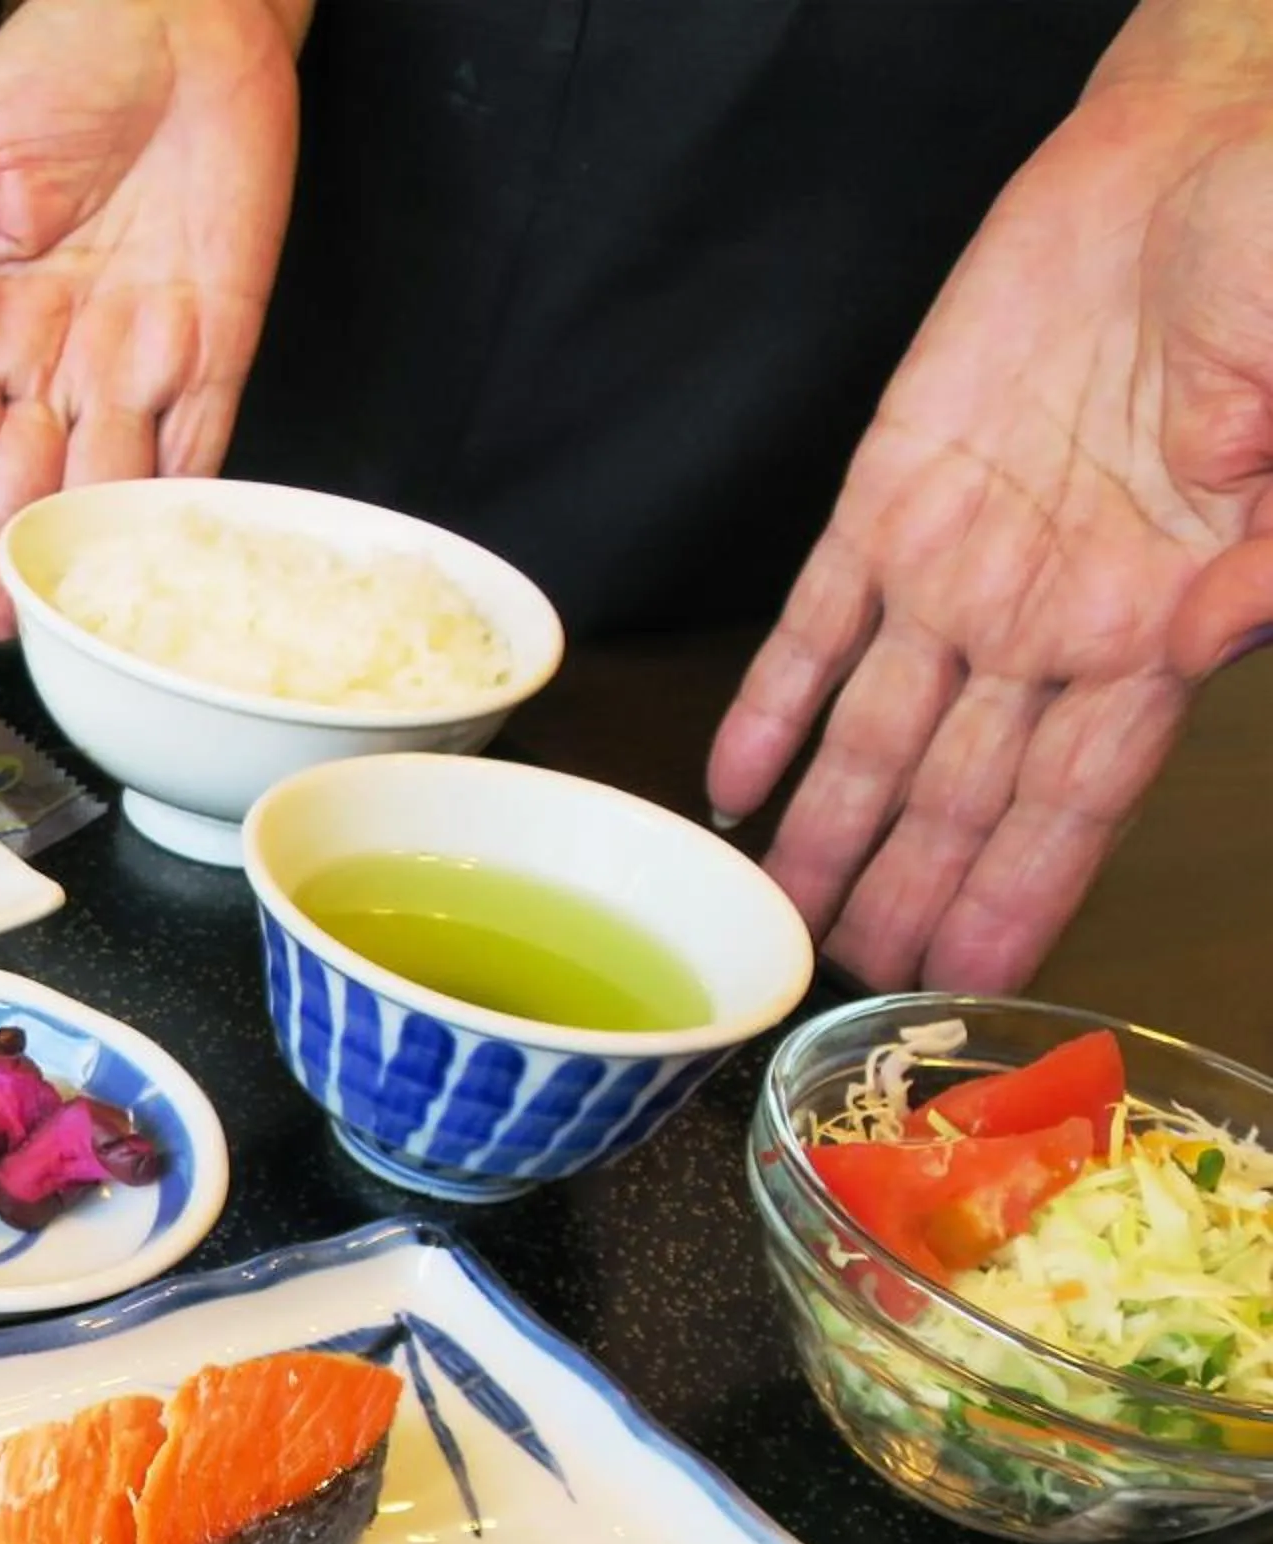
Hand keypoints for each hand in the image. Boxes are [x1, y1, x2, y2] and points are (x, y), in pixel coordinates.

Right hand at [0, 0, 307, 637]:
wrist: (181, 17)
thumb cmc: (59, 67)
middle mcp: (56, 363)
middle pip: (11, 490)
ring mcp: (138, 361)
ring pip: (94, 487)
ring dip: (63, 564)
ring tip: (32, 635)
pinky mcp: (218, 345)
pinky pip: (197, 441)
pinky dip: (173, 507)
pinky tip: (145, 573)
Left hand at [707, 10, 1272, 992]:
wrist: (1196, 154)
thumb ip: (1268, 550)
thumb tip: (1229, 634)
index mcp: (1159, 621)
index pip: (1079, 798)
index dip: (1024, 890)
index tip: (980, 980)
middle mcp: (1050, 619)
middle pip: (963, 792)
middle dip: (912, 891)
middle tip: (854, 983)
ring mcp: (963, 562)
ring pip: (879, 733)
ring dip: (830, 827)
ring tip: (781, 915)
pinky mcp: (893, 491)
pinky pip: (816, 619)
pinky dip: (771, 700)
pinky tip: (730, 778)